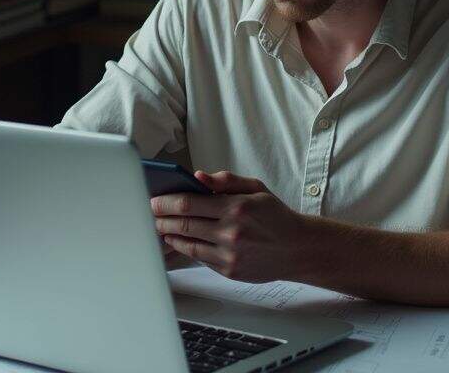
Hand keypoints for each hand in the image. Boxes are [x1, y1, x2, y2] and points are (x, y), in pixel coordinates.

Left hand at [151, 170, 310, 282]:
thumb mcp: (256, 189)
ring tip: (160, 227)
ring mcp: (230, 254)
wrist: (297, 249)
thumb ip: (226, 180)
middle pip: (183, 224)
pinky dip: (186, 248)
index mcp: (236, 207)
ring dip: (170, 235)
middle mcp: (232, 232)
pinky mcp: (229, 271)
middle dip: (162, 219)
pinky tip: (179, 241)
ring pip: (188, 244)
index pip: (189, 203)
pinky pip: (200, 258)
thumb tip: (199, 177)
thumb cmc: (276, 217)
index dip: (166, 202)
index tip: (154, 200)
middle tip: (151, 214)